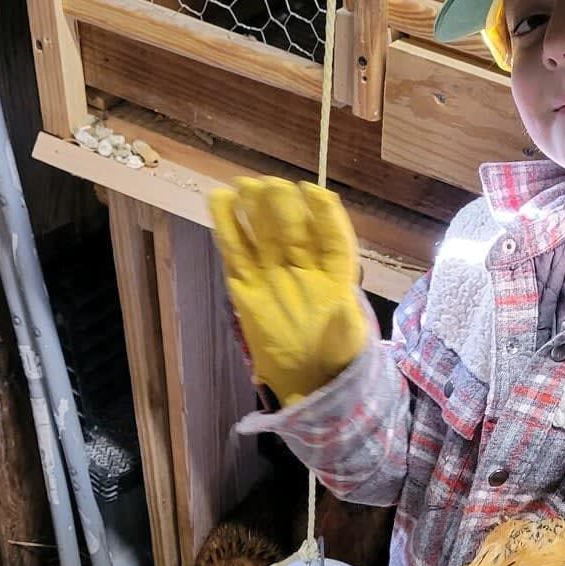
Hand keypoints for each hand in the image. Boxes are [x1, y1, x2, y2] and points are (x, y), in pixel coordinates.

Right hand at [209, 176, 365, 402]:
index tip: (314, 193)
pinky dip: (226, 226)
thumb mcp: (345, 347)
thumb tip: (344, 309)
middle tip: (269, 185)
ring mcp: (273, 273)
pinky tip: (218, 200)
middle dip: (283, 205)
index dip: (325, 215)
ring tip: (243, 185)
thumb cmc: (334, 358)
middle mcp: (304, 267)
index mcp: (335, 277)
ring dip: (253, 208)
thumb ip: (344, 328)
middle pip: (293, 229)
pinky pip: (235, 251)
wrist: (307, 380)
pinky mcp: (245, 284)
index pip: (332, 239)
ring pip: (263, 234)